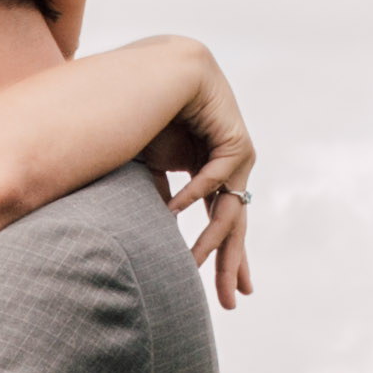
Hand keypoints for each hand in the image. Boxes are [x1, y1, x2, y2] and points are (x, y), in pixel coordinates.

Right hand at [144, 51, 255, 308]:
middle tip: (232, 301)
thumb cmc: (135, 116)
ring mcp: (234, 150)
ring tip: (194, 266)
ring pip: (230, 207)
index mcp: (206, 170)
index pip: (220, 221)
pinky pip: (218, 175)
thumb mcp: (145, 169)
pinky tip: (174, 211)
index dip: (223, 257)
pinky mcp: (236, 135)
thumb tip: (150, 239)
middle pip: (232, 222)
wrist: (146, 71)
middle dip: (230, 263)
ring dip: (212, 239)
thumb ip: (154, 199)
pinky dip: (195, 193)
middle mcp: (225, 163)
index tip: (230, 295)